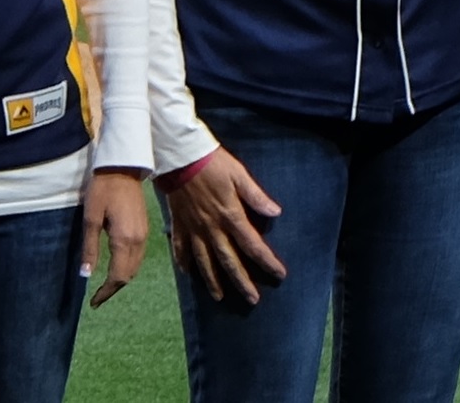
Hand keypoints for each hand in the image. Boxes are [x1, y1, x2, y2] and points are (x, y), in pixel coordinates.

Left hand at [81, 169, 149, 307]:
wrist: (122, 168)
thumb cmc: (102, 191)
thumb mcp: (90, 219)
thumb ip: (90, 249)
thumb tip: (86, 275)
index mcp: (124, 239)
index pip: (118, 276)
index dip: (106, 292)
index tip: (93, 303)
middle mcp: (138, 240)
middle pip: (129, 274)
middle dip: (114, 288)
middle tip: (97, 297)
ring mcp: (144, 234)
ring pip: (135, 266)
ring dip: (122, 278)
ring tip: (105, 285)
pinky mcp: (144, 228)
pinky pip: (138, 256)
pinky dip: (128, 267)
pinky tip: (116, 266)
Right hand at [166, 148, 285, 303]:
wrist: (180, 159)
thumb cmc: (214, 164)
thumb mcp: (240, 175)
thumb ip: (256, 196)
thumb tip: (276, 211)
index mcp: (230, 216)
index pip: (252, 244)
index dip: (267, 260)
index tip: (280, 274)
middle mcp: (212, 228)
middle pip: (229, 261)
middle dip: (242, 282)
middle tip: (253, 299)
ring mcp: (193, 229)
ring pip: (204, 262)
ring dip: (213, 281)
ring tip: (220, 297)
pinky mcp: (179, 226)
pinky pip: (181, 250)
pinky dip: (185, 264)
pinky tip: (189, 275)